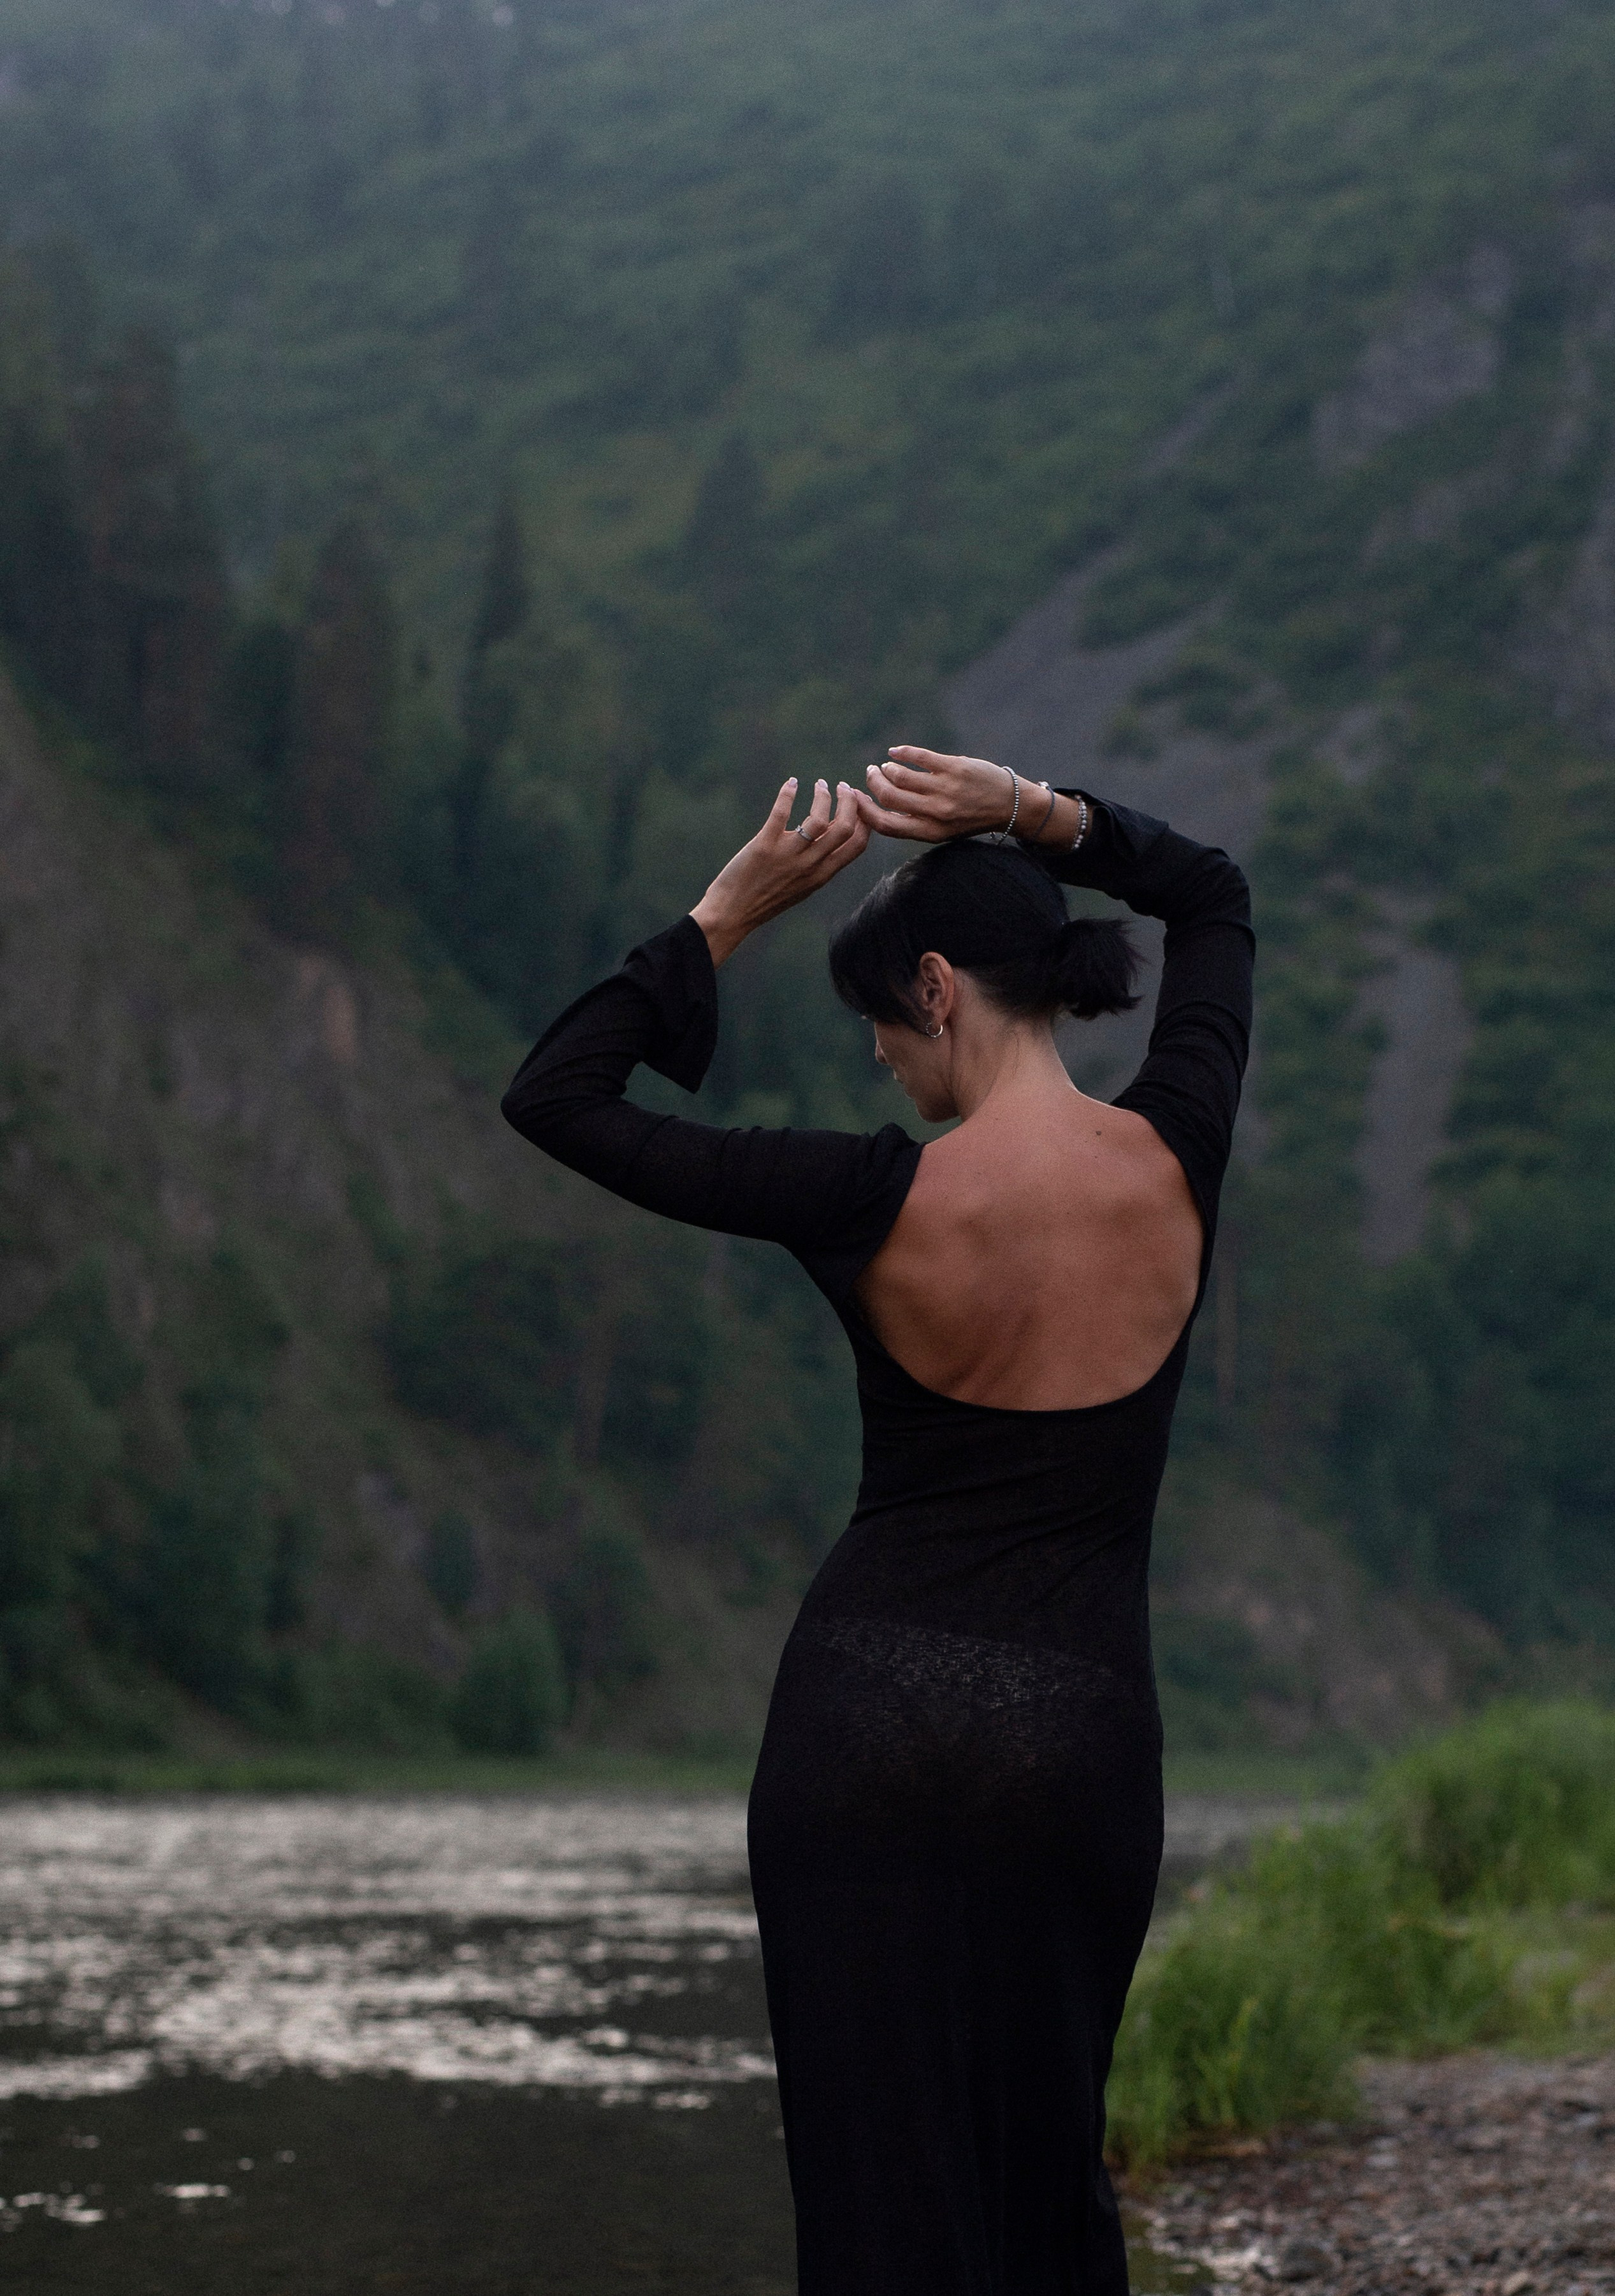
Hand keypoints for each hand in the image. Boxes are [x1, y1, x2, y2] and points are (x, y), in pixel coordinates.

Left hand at [691, 777, 870, 965]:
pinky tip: (792, 783)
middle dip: (849, 802)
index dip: (865, 819)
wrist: (733, 913)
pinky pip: (781, 813)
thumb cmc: (767, 899)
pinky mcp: (764, 845)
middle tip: (843, 787)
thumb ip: (819, 862)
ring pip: (818, 819)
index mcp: (822, 875)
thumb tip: (831, 831)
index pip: (857, 845)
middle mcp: (810, 865)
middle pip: (845, 828)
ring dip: (823, 795)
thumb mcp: (803, 885)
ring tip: (820, 784)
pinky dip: (788, 793)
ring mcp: (788, 855)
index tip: (859, 803)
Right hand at [857, 747, 1021, 841]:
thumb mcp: (942, 830)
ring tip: (886, 766)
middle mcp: (935, 813)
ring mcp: (945, 789)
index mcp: (929, 832)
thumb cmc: (971, 817)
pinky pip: (919, 757)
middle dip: (873, 784)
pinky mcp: (954, 768)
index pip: (885, 824)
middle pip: (888, 797)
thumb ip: (915, 822)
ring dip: (887, 769)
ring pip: (900, 776)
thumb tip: (880, 807)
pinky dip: (902, 753)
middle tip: (871, 774)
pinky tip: (895, 752)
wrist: (1010, 805)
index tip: (857, 799)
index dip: (864, 811)